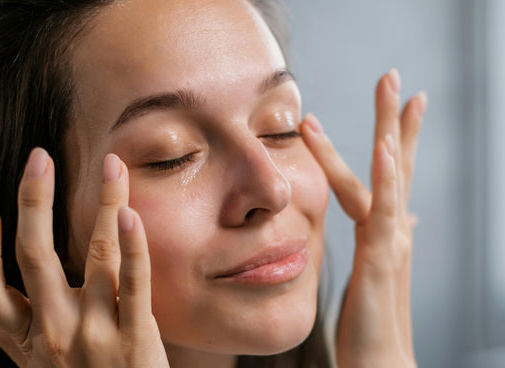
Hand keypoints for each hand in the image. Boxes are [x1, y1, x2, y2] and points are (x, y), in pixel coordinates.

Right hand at [0, 149, 168, 366]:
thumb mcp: (42, 363)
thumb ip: (26, 324)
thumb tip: (3, 279)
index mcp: (24, 343)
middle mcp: (51, 334)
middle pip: (34, 258)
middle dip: (34, 202)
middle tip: (40, 158)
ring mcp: (94, 333)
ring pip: (93, 255)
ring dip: (102, 204)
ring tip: (110, 166)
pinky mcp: (134, 336)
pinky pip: (133, 282)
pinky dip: (132, 246)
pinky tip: (131, 213)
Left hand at [301, 69, 425, 367]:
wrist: (379, 359)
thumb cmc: (375, 316)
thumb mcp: (380, 267)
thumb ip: (388, 236)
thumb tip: (407, 216)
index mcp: (386, 228)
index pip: (394, 172)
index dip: (401, 134)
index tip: (405, 100)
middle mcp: (393, 229)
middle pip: (395, 164)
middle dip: (395, 119)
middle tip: (394, 76)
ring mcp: (390, 242)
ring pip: (390, 180)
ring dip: (391, 135)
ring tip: (394, 95)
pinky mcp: (380, 261)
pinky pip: (382, 212)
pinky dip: (385, 178)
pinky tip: (384, 148)